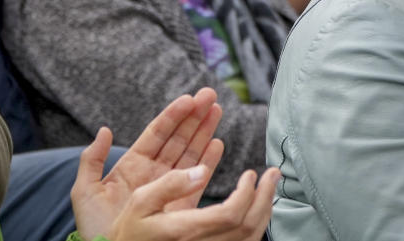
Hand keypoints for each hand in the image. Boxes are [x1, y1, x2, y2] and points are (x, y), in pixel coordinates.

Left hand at [71, 87, 223, 238]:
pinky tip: (217, 144)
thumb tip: (104, 130)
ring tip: (216, 110)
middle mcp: (155, 172)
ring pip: (192, 152)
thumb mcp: (85, 192)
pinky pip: (199, 178)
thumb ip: (91, 161)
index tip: (188, 99)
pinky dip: (210, 160)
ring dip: (205, 131)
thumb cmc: (94, 228)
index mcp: (133, 165)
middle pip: (179, 137)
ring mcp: (170, 186)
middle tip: (209, 95)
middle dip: (195, 116)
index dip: (173, 115)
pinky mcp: (182, 203)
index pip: (157, 133)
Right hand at [105, 166, 280, 240]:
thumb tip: (200, 170)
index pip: (231, 214)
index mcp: (184, 230)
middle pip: (247, 225)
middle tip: (273, 173)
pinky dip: (257, 223)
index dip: (248, 193)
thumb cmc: (130, 230)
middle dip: (266, 196)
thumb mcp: (138, 203)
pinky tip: (259, 206)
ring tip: (270, 186)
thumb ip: (169, 185)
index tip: (249, 174)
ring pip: (250, 236)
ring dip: (265, 209)